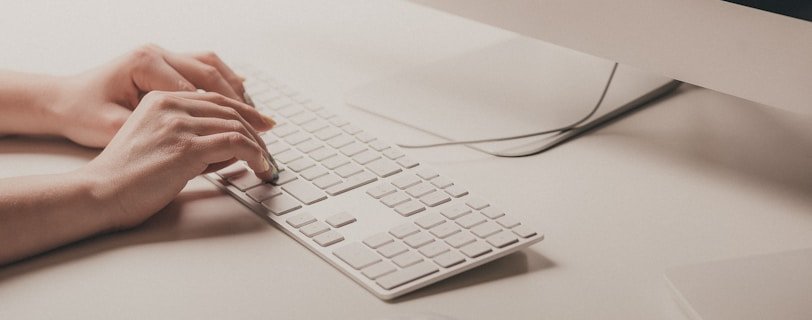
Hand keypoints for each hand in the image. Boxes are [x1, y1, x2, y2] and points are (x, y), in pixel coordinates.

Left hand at [49, 44, 249, 147]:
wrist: (60, 100)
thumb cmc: (82, 115)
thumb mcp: (116, 130)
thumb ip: (160, 135)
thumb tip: (203, 149)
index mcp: (145, 64)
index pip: (199, 92)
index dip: (226, 118)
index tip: (247, 140)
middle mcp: (156, 52)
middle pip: (212, 75)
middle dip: (243, 104)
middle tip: (266, 127)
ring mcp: (161, 54)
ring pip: (213, 66)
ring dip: (238, 90)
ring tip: (258, 115)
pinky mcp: (164, 62)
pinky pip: (204, 66)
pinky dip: (225, 80)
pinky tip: (241, 96)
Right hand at [78, 91, 274, 228]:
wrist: (100, 192)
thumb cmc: (126, 176)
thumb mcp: (158, 143)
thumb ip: (191, 137)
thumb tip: (232, 147)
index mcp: (161, 100)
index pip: (215, 99)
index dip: (244, 110)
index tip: (262, 123)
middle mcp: (171, 106)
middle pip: (229, 110)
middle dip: (256, 128)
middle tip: (269, 145)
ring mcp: (179, 125)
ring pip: (236, 126)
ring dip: (258, 146)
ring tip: (265, 162)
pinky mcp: (186, 147)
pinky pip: (235, 143)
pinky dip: (254, 154)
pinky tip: (259, 166)